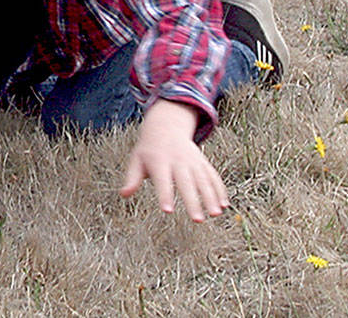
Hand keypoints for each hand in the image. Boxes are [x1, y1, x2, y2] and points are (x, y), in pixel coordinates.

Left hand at [119, 99, 228, 221]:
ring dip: (211, 197)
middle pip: (186, 183)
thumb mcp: (136, 160)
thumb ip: (132, 178)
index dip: (165, 195)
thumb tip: (123, 194)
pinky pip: (213, 176)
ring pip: (203, 180)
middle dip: (193, 201)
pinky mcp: (203, 162)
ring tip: (216, 214)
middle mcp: (178, 161)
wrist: (166, 128)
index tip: (168, 210)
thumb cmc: (148, 150)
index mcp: (159, 162)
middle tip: (198, 220)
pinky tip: (224, 204)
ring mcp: (193, 161)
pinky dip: (219, 189)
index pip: (162, 181)